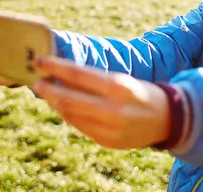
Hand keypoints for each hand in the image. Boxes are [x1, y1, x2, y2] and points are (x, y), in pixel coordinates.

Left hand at [32, 57, 169, 149]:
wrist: (168, 119)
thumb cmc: (141, 92)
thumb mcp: (123, 80)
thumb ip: (95, 80)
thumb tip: (61, 74)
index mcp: (119, 86)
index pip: (79, 74)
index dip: (55, 67)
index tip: (39, 61)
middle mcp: (114, 109)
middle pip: (70, 98)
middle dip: (49, 89)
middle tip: (35, 80)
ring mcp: (110, 129)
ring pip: (72, 115)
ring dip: (56, 103)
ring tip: (47, 92)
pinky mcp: (108, 142)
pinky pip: (81, 127)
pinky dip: (69, 115)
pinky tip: (63, 107)